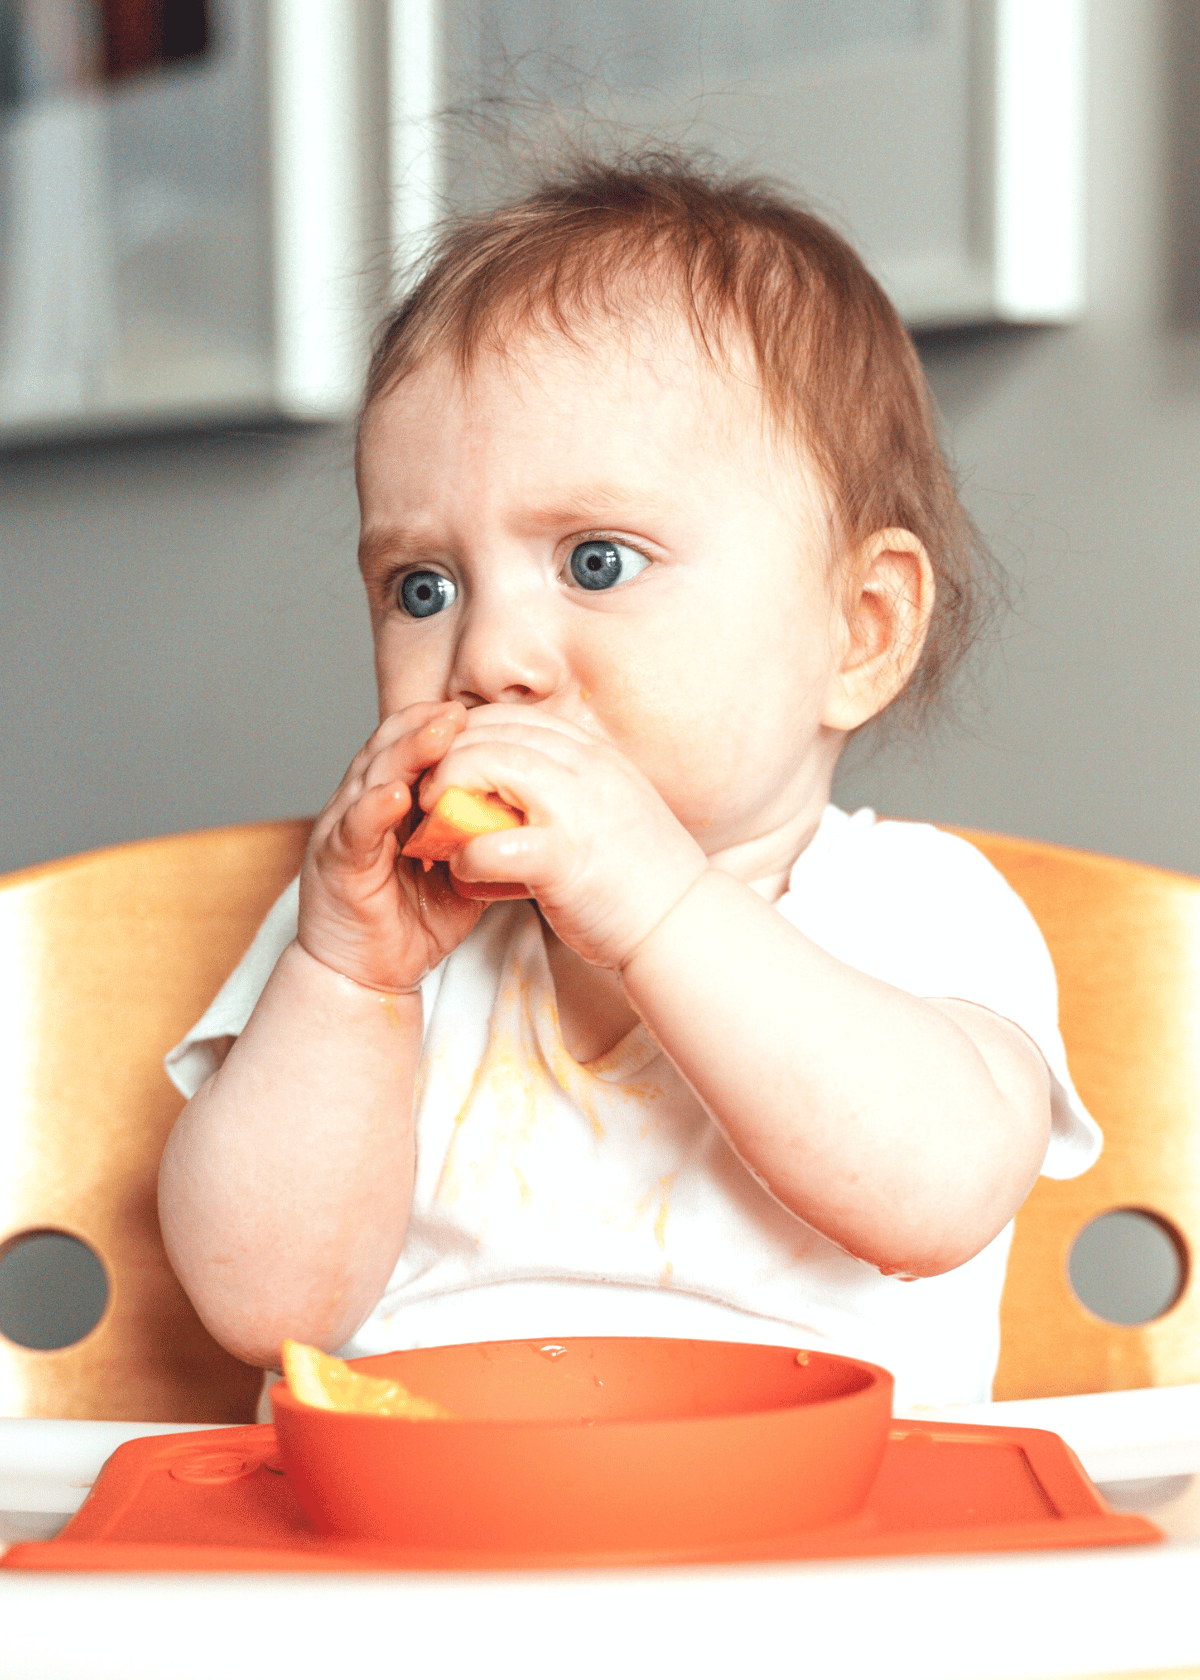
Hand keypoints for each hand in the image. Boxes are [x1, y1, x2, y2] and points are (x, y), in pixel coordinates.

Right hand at [298, 702, 485, 990]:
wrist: (365, 976)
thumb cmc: (412, 921)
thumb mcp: (460, 871)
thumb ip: (482, 839)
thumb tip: (533, 817)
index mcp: (389, 801)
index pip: (410, 747)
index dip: (438, 726)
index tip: (479, 712)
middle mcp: (361, 805)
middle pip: (389, 749)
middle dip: (425, 726)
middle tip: (461, 710)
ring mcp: (345, 831)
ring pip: (371, 778)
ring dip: (406, 754)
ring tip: (440, 735)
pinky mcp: (336, 864)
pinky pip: (355, 830)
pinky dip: (374, 810)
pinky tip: (397, 796)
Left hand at [414, 704, 708, 969]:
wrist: (681, 925)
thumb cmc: (638, 878)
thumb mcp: (604, 811)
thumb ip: (560, 792)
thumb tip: (507, 792)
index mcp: (594, 756)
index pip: (513, 718)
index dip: (468, 734)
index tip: (447, 764)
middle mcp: (586, 770)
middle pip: (492, 731)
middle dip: (446, 756)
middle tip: (425, 793)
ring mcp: (577, 810)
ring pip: (488, 765)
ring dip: (447, 792)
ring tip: (434, 825)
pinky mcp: (565, 860)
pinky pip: (493, 843)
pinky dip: (467, 856)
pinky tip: (462, 872)